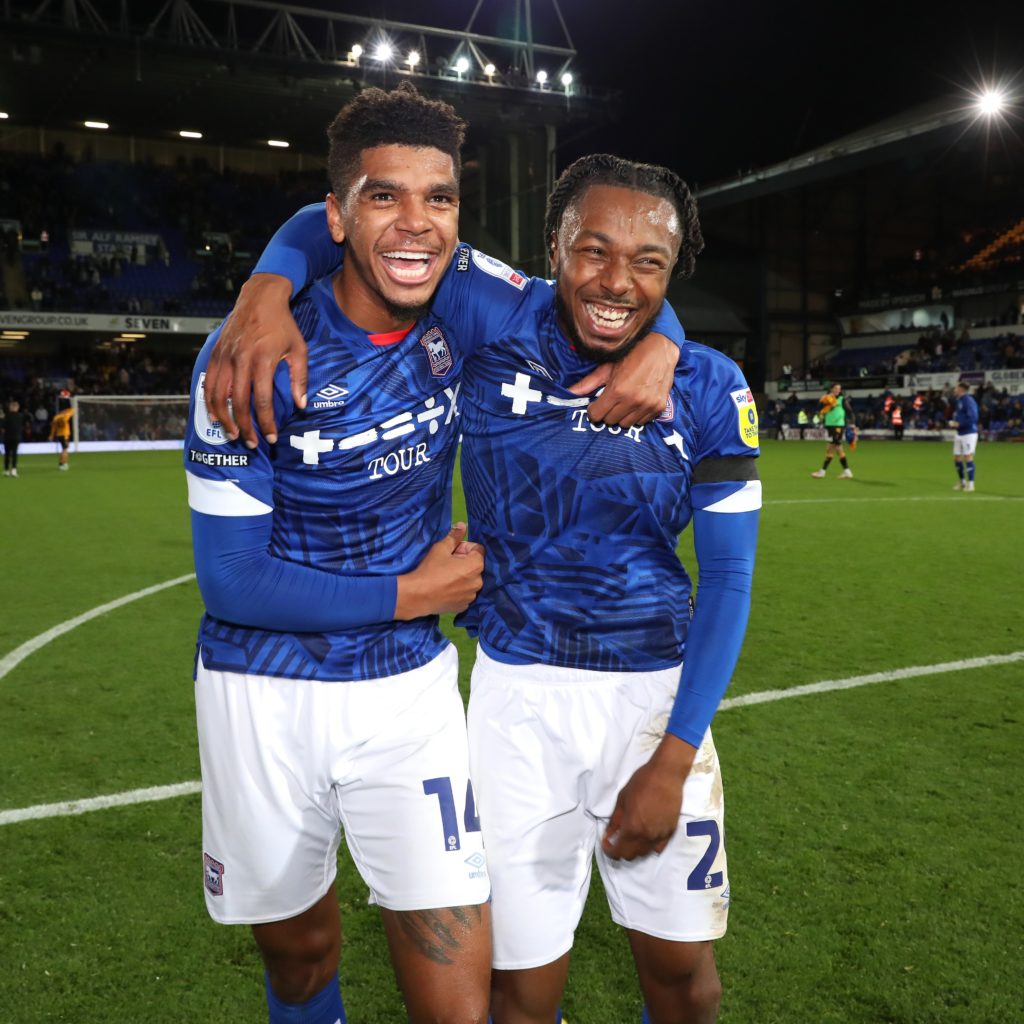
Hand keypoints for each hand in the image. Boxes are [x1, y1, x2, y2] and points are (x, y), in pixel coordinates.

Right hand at [204, 274, 307, 448]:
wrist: (260, 297)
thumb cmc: (283, 325)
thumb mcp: (299, 349)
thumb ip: (300, 378)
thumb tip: (301, 405)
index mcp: (263, 360)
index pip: (262, 400)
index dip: (266, 422)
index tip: (271, 438)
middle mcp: (241, 359)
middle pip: (238, 402)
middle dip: (244, 427)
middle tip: (251, 443)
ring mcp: (225, 356)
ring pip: (218, 395)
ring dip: (224, 419)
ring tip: (233, 434)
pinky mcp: (216, 353)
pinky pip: (209, 382)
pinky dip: (210, 402)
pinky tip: (216, 416)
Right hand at [395, 524, 484, 618]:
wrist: (418, 596)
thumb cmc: (430, 570)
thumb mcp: (441, 549)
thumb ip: (454, 537)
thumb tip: (462, 525)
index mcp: (476, 565)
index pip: (478, 549)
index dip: (465, 547)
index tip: (452, 551)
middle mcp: (479, 581)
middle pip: (475, 565)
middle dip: (464, 562)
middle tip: (447, 563)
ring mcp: (472, 595)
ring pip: (470, 580)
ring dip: (462, 576)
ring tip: (446, 577)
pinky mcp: (464, 606)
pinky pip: (465, 593)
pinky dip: (459, 590)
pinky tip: (446, 589)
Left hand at [568, 333, 677, 427]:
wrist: (660, 347)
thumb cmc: (631, 354)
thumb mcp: (607, 367)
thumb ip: (588, 383)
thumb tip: (568, 392)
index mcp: (617, 390)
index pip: (597, 415)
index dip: (594, 409)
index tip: (596, 403)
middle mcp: (633, 401)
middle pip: (610, 421)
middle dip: (607, 412)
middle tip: (611, 400)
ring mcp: (647, 405)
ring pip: (626, 424)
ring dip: (622, 415)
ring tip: (624, 401)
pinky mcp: (658, 407)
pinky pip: (641, 422)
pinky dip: (636, 415)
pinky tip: (637, 402)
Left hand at [601, 734, 696, 860]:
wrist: (666, 775)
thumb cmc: (641, 783)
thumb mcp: (622, 800)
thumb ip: (615, 821)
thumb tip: (608, 835)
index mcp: (632, 828)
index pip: (617, 852)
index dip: (608, 850)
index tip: (605, 843)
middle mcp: (646, 837)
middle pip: (630, 856)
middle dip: (620, 851)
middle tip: (615, 840)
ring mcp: (660, 836)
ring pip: (644, 853)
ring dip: (634, 849)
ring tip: (629, 837)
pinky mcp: (670, 832)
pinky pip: (658, 847)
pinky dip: (648, 846)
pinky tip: (644, 835)